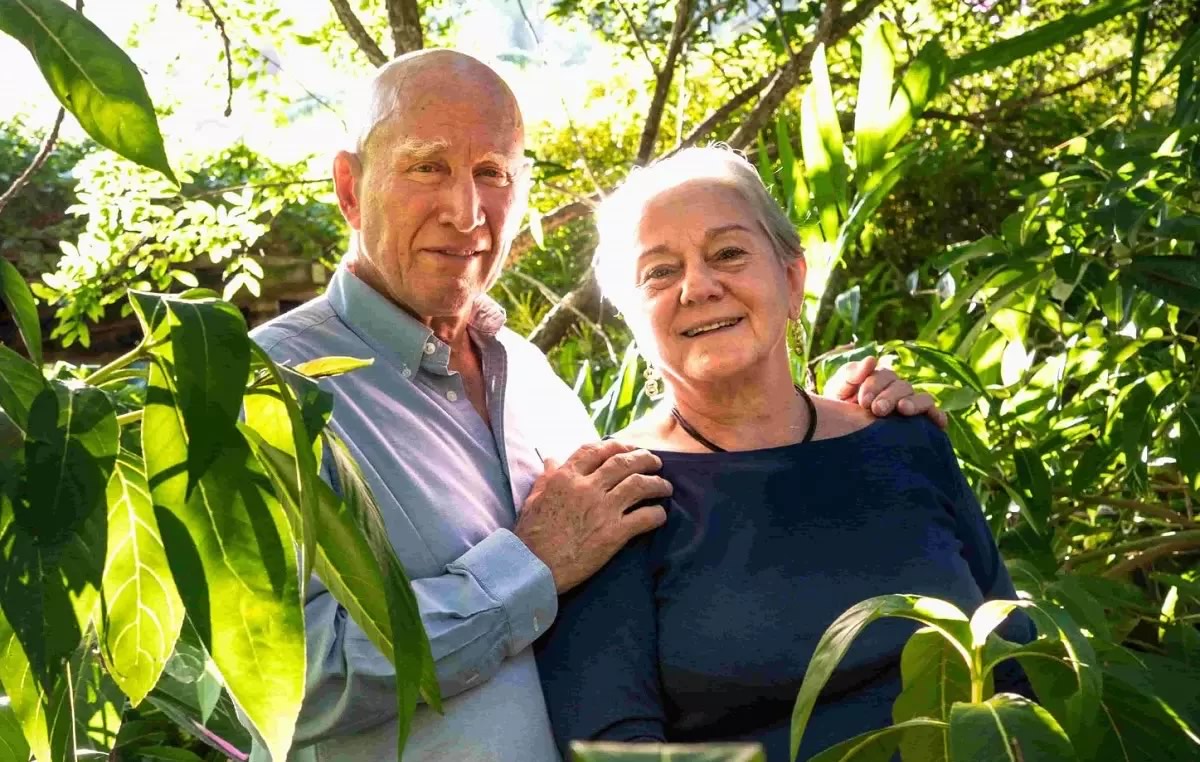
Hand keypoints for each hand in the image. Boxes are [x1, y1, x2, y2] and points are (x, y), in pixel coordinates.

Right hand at [514, 440, 671, 593]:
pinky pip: (645, 517)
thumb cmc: (530, 536)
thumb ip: (546, 477)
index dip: (615, 446)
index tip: (627, 448)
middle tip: (654, 462)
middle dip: (643, 458)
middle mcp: (587, 488)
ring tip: (665, 486)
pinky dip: (657, 514)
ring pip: (639, 485)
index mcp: (566, 477)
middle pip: (623, 462)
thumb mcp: (533, 499)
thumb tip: (552, 459)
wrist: (532, 568)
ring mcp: (602, 509)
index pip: (595, 450)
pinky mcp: (614, 534)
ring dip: (657, 482)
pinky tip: (660, 515)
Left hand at [824, 355, 947, 429]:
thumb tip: (872, 359)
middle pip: (902, 387)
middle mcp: (897, 391)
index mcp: (879, 379)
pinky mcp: (920, 423)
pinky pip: (934, 415)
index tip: (862, 401)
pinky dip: (938, 416)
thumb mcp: (837, 390)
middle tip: (877, 409)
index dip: (874, 385)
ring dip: (914, 402)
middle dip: (890, 396)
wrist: (839, 433)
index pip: (884, 376)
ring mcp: (909, 406)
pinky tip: (938, 423)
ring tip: (903, 409)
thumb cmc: (837, 409)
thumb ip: (850, 374)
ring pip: (921, 398)